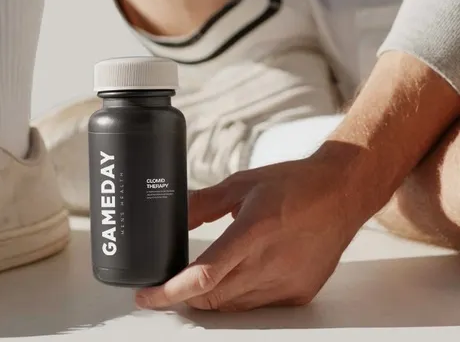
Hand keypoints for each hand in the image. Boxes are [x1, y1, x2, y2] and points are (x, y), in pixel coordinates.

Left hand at [134, 154, 379, 311]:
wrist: (344, 193)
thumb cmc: (295, 185)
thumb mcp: (240, 185)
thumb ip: (200, 204)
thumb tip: (169, 219)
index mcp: (253, 232)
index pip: (204, 276)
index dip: (170, 291)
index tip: (147, 296)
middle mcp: (271, 263)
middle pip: (212, 298)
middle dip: (182, 297)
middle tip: (166, 285)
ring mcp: (288, 282)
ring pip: (232, 307)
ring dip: (209, 298)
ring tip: (197, 278)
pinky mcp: (300, 292)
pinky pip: (257, 306)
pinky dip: (237, 298)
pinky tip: (234, 277)